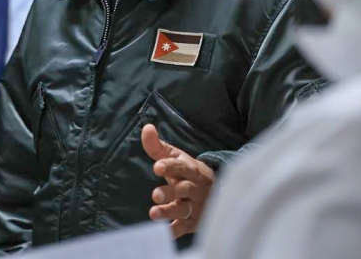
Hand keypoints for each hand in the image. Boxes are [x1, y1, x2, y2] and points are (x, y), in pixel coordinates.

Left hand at [141, 123, 214, 238]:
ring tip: (153, 213)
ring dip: (169, 211)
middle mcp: (194, 187)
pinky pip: (184, 228)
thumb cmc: (186, 172)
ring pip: (184, 209)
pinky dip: (174, 231)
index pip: (180, 166)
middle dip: (170, 192)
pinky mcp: (193, 222)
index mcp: (190, 169)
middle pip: (184, 189)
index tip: (157, 167)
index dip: (169, 166)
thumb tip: (147, 128)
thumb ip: (157, 146)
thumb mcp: (174, 157)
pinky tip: (163, 232)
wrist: (213, 191)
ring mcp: (195, 205)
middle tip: (155, 194)